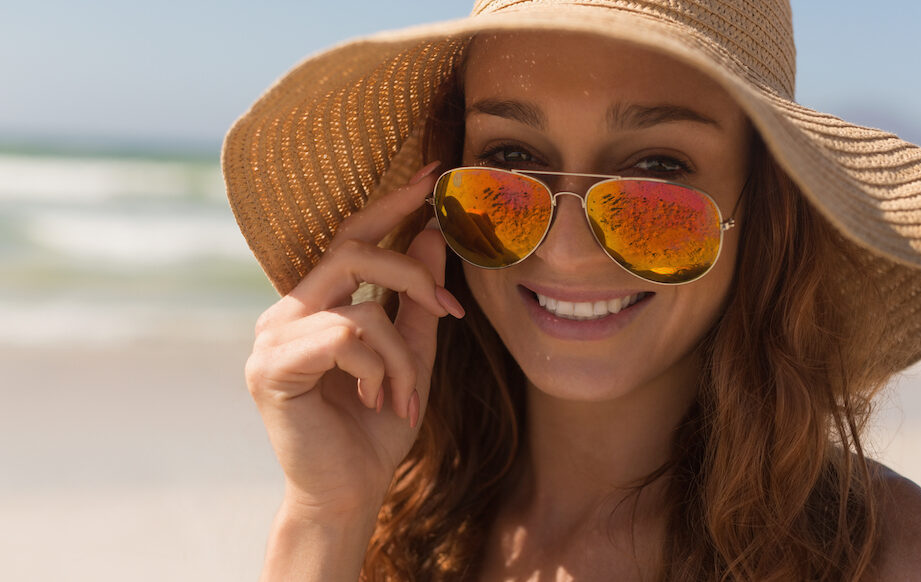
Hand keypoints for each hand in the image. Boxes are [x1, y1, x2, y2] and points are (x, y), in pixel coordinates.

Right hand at [245, 161, 462, 519]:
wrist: (351, 491)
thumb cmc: (378, 426)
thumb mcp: (411, 354)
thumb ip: (417, 300)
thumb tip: (432, 233)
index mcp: (315, 303)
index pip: (351, 236)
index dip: (391, 203)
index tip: (434, 175)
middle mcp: (286, 311)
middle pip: (352, 251)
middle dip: (411, 274)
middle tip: (449, 309)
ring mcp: (271, 338)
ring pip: (359, 305)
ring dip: (401, 353)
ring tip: (405, 397)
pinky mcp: (270, 368)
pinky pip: (346, 338)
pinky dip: (379, 370)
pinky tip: (378, 402)